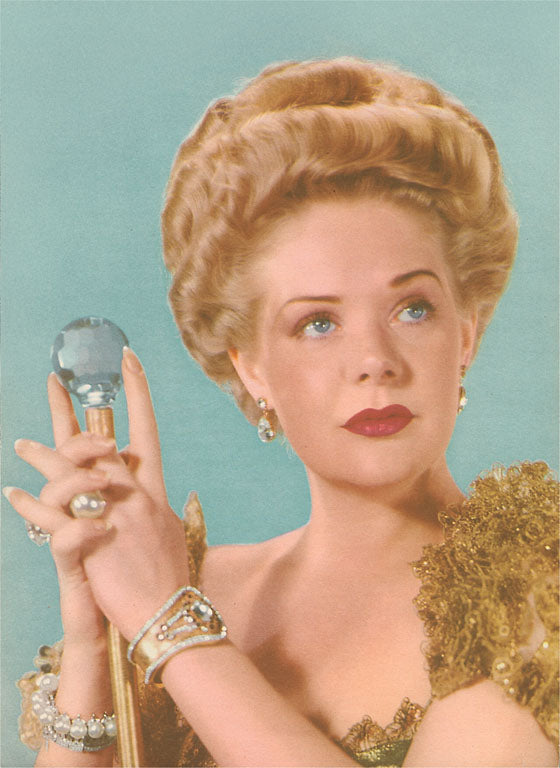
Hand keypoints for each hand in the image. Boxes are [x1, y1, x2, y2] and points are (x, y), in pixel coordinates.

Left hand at [6, 348, 190, 641]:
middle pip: (95, 446)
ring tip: (20, 444)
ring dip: (42, 455)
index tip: (128, 360)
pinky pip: (51, 516)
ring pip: (68, 474)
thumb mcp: (170, 531)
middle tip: (53, 384)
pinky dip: (29, 504)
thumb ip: (155, 505)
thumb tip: (150, 490)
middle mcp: (132, 495)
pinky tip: (14, 494)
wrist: (167, 613)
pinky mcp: (90, 541)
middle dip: (72, 415)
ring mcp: (110, 516)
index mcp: (154, 489)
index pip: (146, 428)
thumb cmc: (170, 575)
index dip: (137, 391)